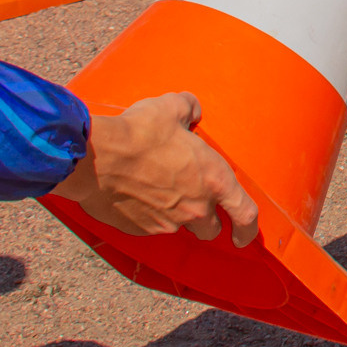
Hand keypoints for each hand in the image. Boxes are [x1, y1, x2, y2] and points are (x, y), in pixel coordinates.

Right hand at [50, 92, 258, 245]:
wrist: (97, 158)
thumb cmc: (140, 133)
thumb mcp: (172, 108)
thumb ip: (190, 109)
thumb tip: (194, 111)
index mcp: (214, 180)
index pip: (245, 215)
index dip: (248, 230)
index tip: (244, 238)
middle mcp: (196, 207)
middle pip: (211, 229)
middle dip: (206, 220)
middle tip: (195, 203)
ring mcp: (168, 222)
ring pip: (180, 227)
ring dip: (176, 217)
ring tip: (161, 195)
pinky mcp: (141, 230)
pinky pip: (151, 227)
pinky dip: (149, 216)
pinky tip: (137, 197)